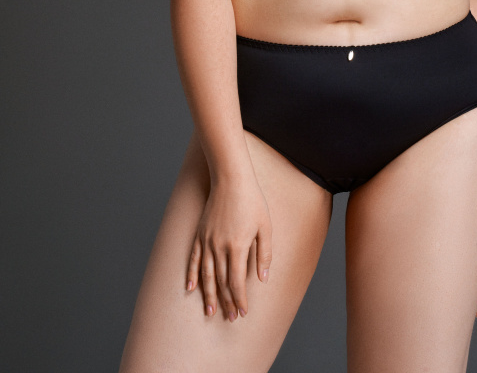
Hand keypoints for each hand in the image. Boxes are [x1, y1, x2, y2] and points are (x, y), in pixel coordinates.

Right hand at [186, 172, 272, 320]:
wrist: (231, 179)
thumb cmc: (252, 201)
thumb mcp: (266, 227)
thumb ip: (264, 254)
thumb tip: (262, 278)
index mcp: (238, 247)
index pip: (236, 282)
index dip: (240, 299)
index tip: (243, 312)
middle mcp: (219, 247)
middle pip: (222, 282)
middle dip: (227, 302)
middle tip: (230, 318)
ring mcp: (207, 241)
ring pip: (206, 275)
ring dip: (209, 295)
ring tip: (210, 311)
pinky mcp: (200, 234)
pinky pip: (194, 259)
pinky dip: (192, 275)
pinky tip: (190, 289)